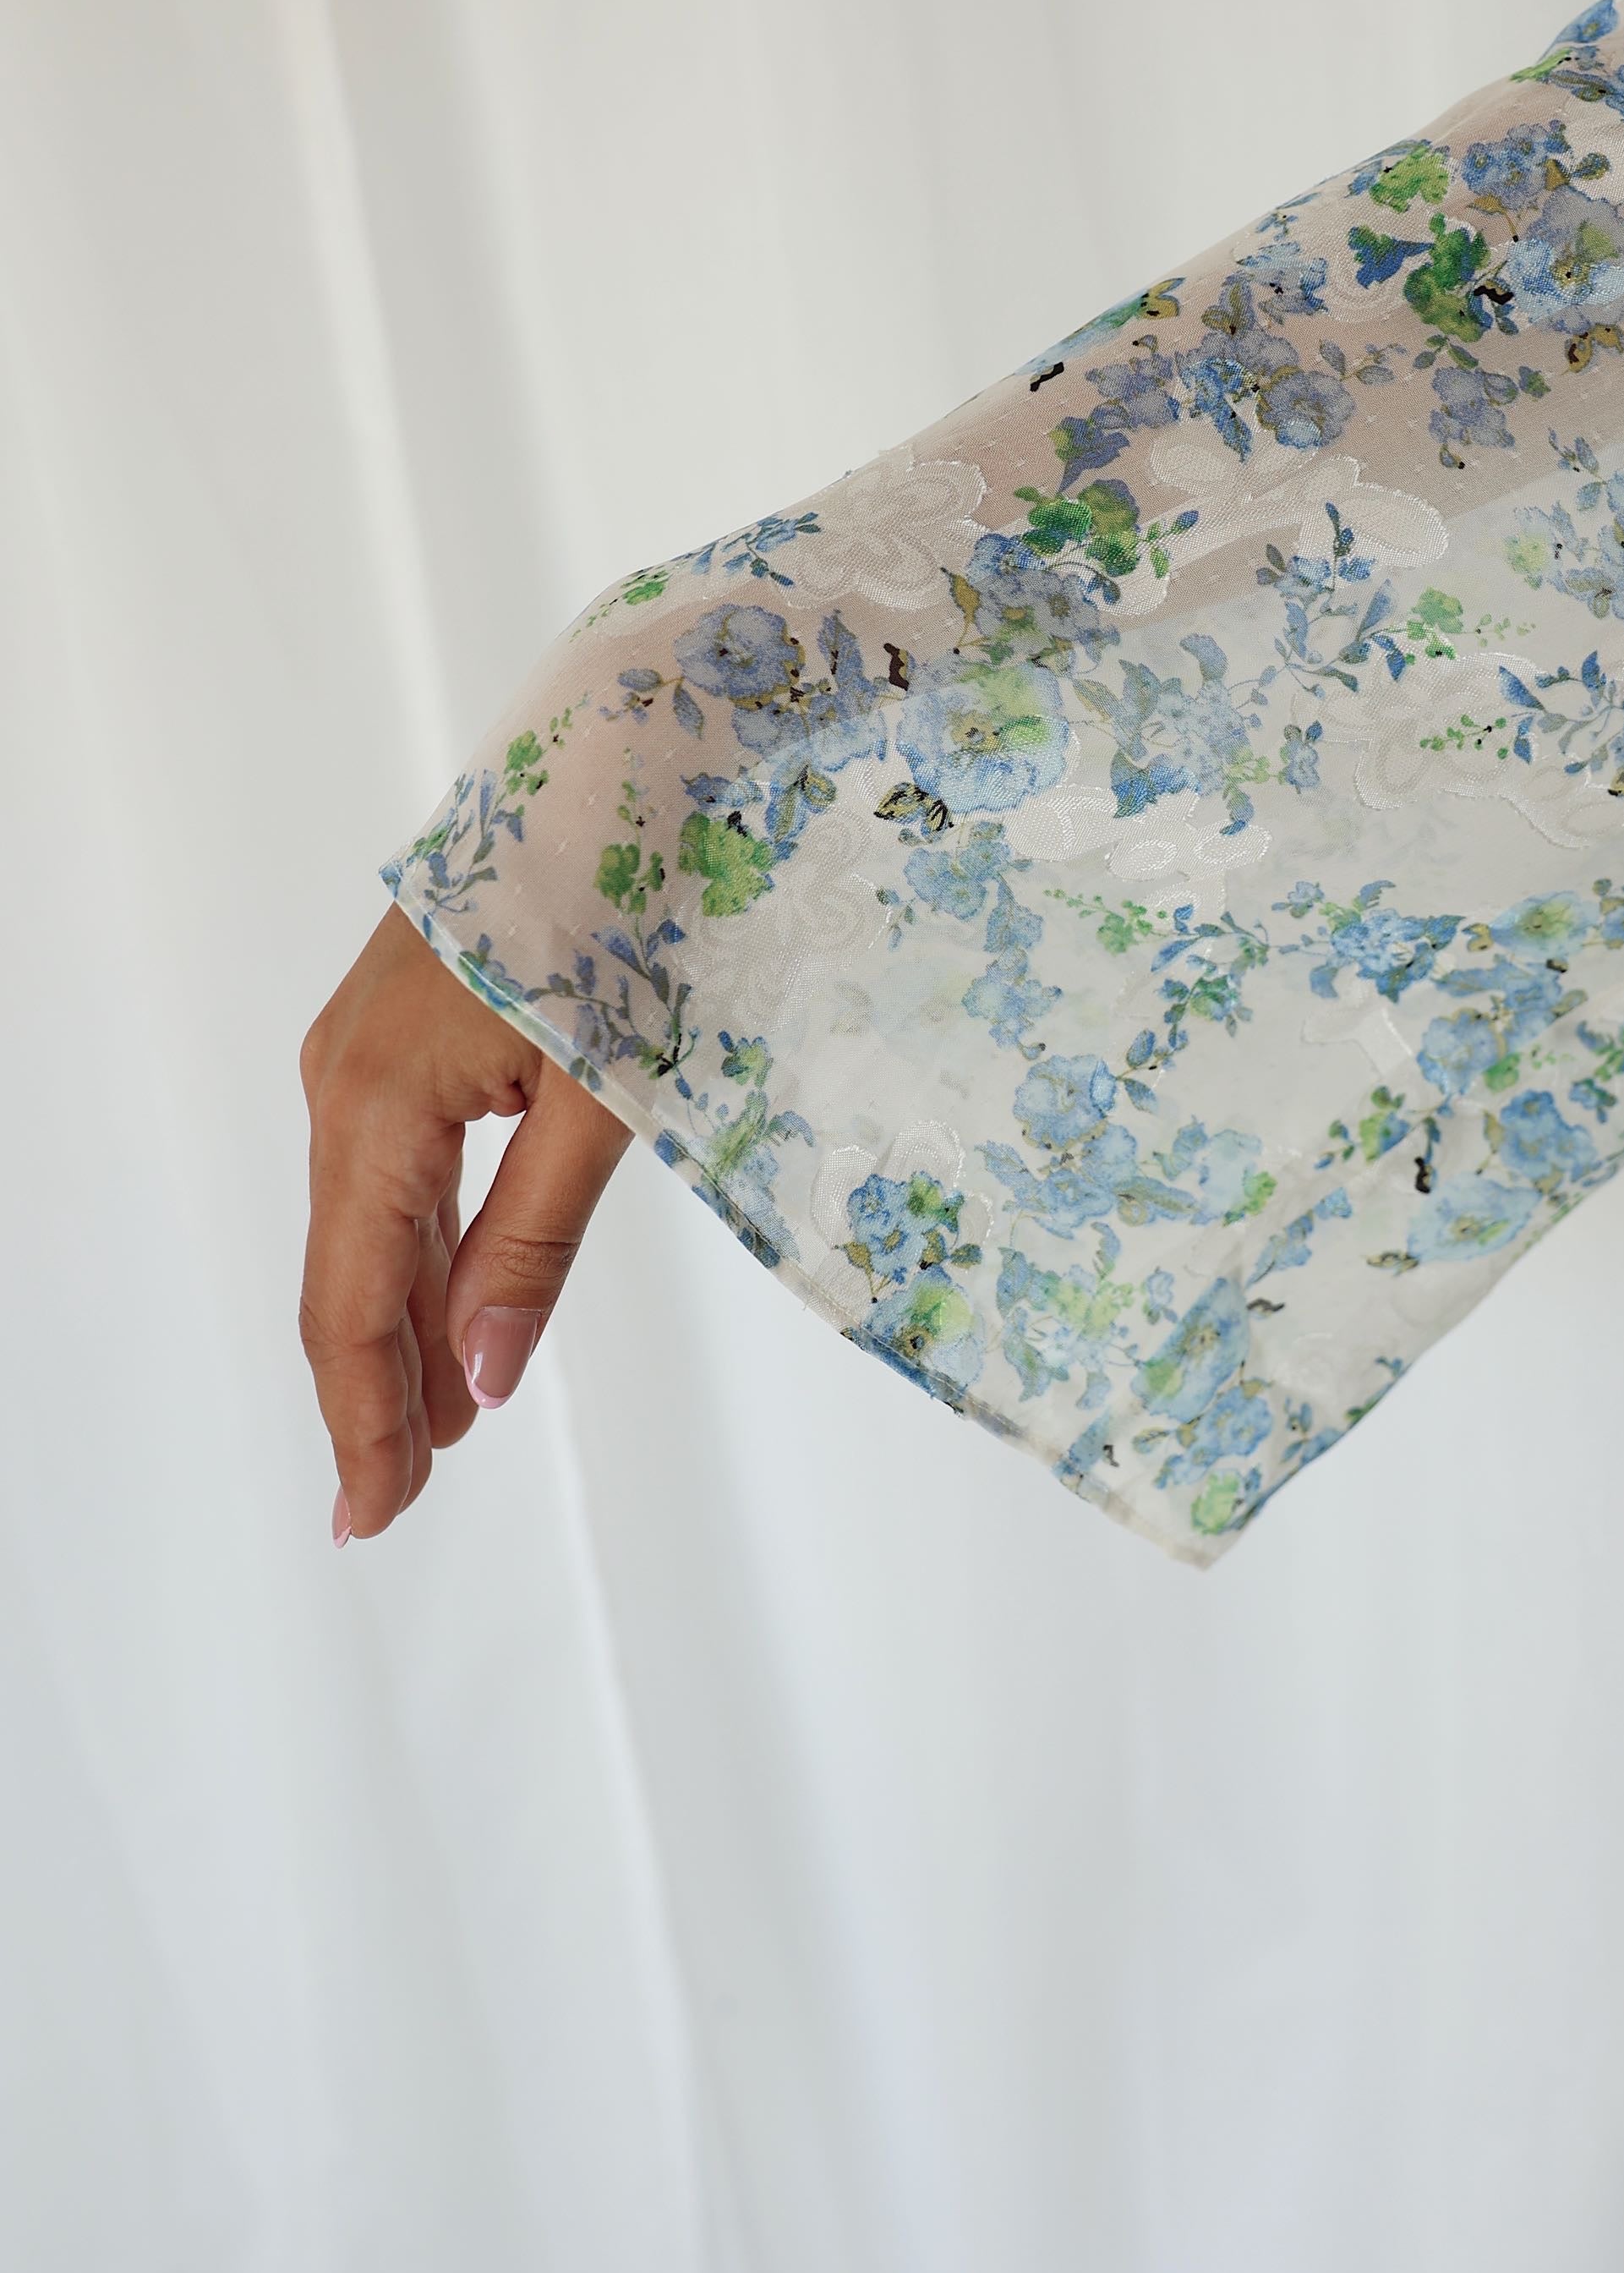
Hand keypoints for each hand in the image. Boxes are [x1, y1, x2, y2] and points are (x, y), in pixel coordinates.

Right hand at [298, 907, 630, 1544]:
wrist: (632, 752)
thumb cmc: (631, 905)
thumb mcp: (602, 1092)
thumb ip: (535, 1238)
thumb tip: (485, 1382)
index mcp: (377, 1103)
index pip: (352, 1304)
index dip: (363, 1420)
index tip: (371, 1520)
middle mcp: (343, 1079)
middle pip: (345, 1272)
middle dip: (375, 1392)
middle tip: (396, 1504)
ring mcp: (363, 1047)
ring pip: (368, 1222)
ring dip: (403, 1325)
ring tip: (439, 1429)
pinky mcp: (402, 1024)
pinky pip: (393, 1166)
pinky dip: (421, 1247)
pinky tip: (454, 1302)